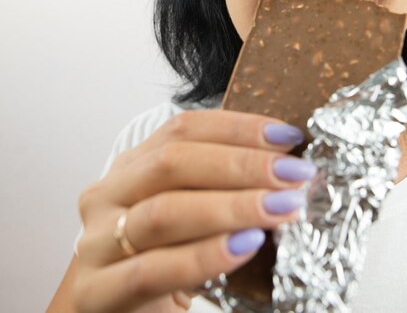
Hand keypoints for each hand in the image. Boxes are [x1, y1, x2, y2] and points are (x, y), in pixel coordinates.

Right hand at [73, 110, 315, 312]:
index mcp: (131, 168)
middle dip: (242, 165)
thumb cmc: (164, 258)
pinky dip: (206, 254)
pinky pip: (155, 268)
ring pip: (165, 211)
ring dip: (233, 206)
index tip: (289, 138)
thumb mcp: (189, 214)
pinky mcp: (99, 291)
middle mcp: (108, 196)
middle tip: (294, 174)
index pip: (183, 130)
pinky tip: (247, 245)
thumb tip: (287, 167)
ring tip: (282, 207)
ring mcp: (97, 243)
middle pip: (172, 163)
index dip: (238, 128)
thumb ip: (219, 188)